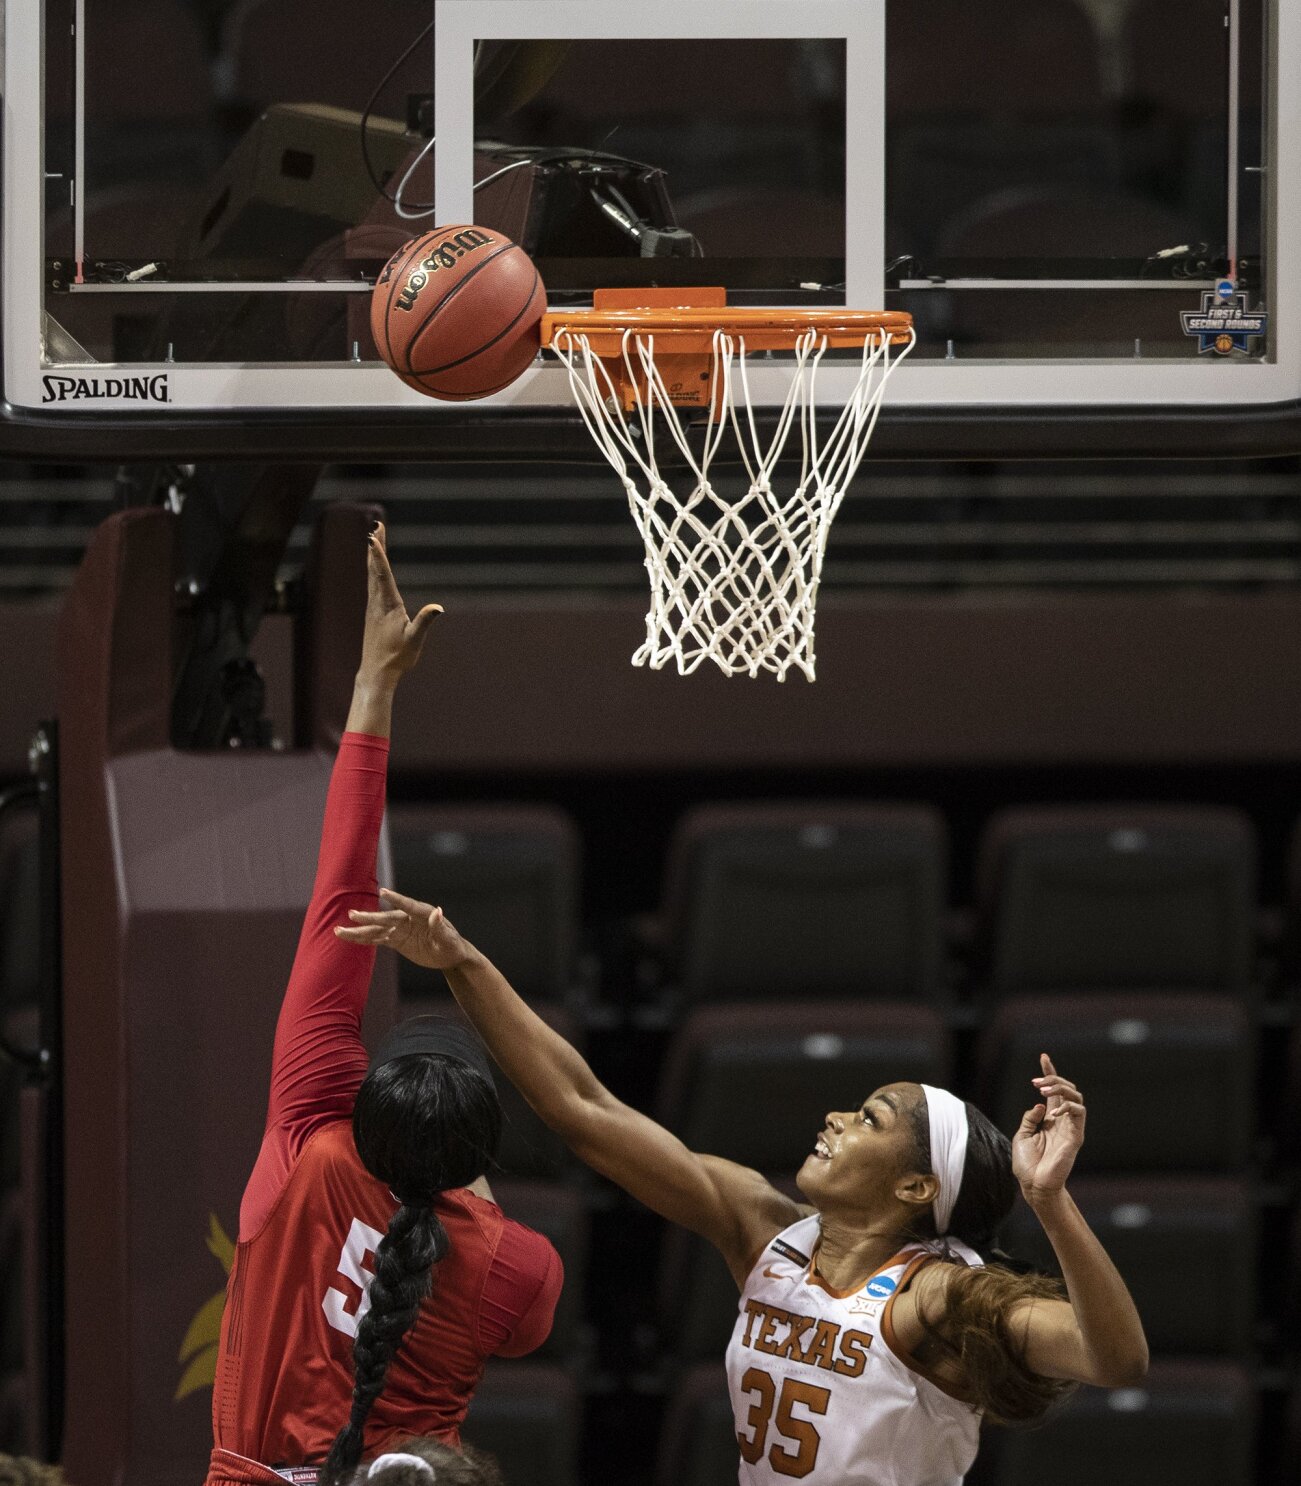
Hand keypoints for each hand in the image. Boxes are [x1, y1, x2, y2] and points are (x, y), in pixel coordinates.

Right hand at [333, 887, 473, 971]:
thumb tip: (438, 911)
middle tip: (352, 915)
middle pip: (386, 918)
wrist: (449, 955)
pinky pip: (377, 939)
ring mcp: (400, 929)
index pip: (408, 905)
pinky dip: (364, 939)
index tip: (383, 893)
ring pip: (376, 929)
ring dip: (359, 930)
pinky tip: (349, 938)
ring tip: (339, 930)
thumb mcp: (448, 939)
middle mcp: (408, 919)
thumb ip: (440, 926)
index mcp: (423, 914)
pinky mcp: (396, 940)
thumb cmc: (452, 945)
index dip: (397, 899)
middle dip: (369, 917)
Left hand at [357, 522, 441, 681]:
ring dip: (373, 556)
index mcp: (388, 606)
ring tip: (375, 539)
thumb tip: (438, 608)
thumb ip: (425, 622)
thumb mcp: (415, 640)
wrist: (376, 672)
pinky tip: (373, 568)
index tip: (374, 536)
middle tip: (377, 526)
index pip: (382, 574)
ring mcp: (372, 607)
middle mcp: (377, 603)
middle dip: (376, 547)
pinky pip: (371, 584)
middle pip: (374, 568)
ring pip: (371, 575)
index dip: (378, 555)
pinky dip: (373, 570)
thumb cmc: (397, 657)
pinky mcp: (372, 612)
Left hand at [1011, 1053, 1084, 1202]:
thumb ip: (1030, 1117)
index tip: (1043, 1057)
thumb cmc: (1027, 1163)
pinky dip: (1067, 1107)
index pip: (1053, 1092)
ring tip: (1042, 1090)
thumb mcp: (1022, 1134)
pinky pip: (1079, 1113)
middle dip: (1053, 1079)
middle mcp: (1062, 1120)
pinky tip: (1052, 1113)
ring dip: (1060, 1089)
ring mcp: (1070, 1128)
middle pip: (1067, 1090)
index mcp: (1049, 1119)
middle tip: (1036, 1082)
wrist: (1034, 1184)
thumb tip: (1040, 1104)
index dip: (1049, 1073)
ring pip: (1076, 1097)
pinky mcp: (1076, 1136)